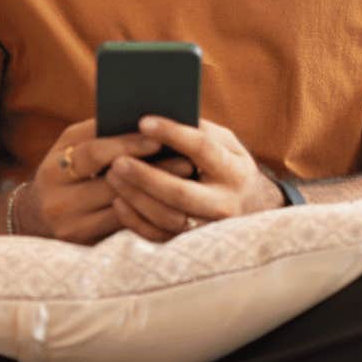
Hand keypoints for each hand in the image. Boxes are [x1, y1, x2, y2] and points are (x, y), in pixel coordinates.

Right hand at [20, 118, 193, 244]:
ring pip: (124, 208)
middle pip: (112, 184)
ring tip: (187, 181)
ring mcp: (72, 226)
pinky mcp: (87, 244)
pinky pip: (126, 228)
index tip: (160, 138)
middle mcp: (59, 200)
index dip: (127, 145)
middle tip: (187, 162)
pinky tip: (172, 202)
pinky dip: (150, 212)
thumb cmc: (64, 172)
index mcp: (54, 169)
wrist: (35, 217)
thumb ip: (98, 133)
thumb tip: (141, 119)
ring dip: (158, 193)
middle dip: (153, 172)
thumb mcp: (69, 148)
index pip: (94, 154)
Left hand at [105, 116, 282, 242]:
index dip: (172, 134)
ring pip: (167, 217)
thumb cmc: (225, 162)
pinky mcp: (191, 243)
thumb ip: (198, 130)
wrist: (249, 206)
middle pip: (180, 192)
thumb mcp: (224, 142)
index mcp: (235, 170)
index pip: (202, 148)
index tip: (143, 121)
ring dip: (136, 196)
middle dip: (146, 176)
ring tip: (112, 176)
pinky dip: (135, 220)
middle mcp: (224, 203)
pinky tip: (118, 201)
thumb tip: (158, 118)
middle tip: (116, 160)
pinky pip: (159, 236)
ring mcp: (208, 228)